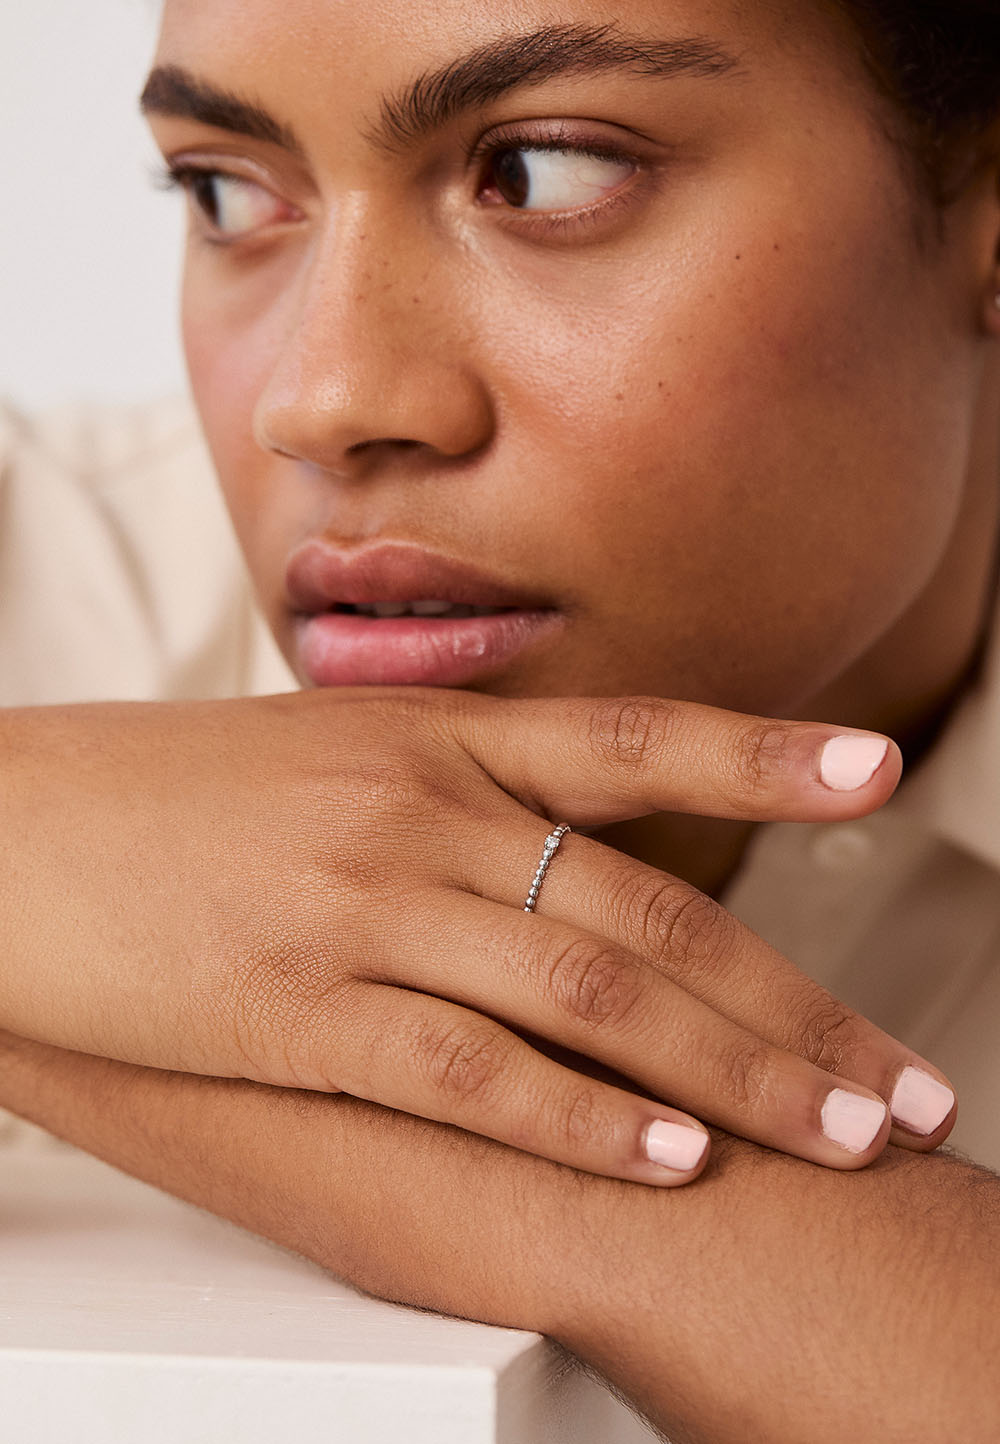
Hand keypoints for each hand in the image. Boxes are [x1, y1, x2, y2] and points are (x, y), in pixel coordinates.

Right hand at [0, 690, 953, 1183]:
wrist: (9, 836)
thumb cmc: (169, 795)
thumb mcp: (327, 748)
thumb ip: (451, 778)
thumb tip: (556, 819)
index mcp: (433, 735)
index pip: (636, 736)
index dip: (766, 755)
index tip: (878, 770)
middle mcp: (421, 810)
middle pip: (652, 905)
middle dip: (795, 1003)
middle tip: (903, 1080)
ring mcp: (364, 906)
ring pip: (589, 992)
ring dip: (729, 1075)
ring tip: (837, 1135)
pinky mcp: (298, 1008)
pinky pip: (469, 1070)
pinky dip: (578, 1119)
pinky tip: (663, 1160)